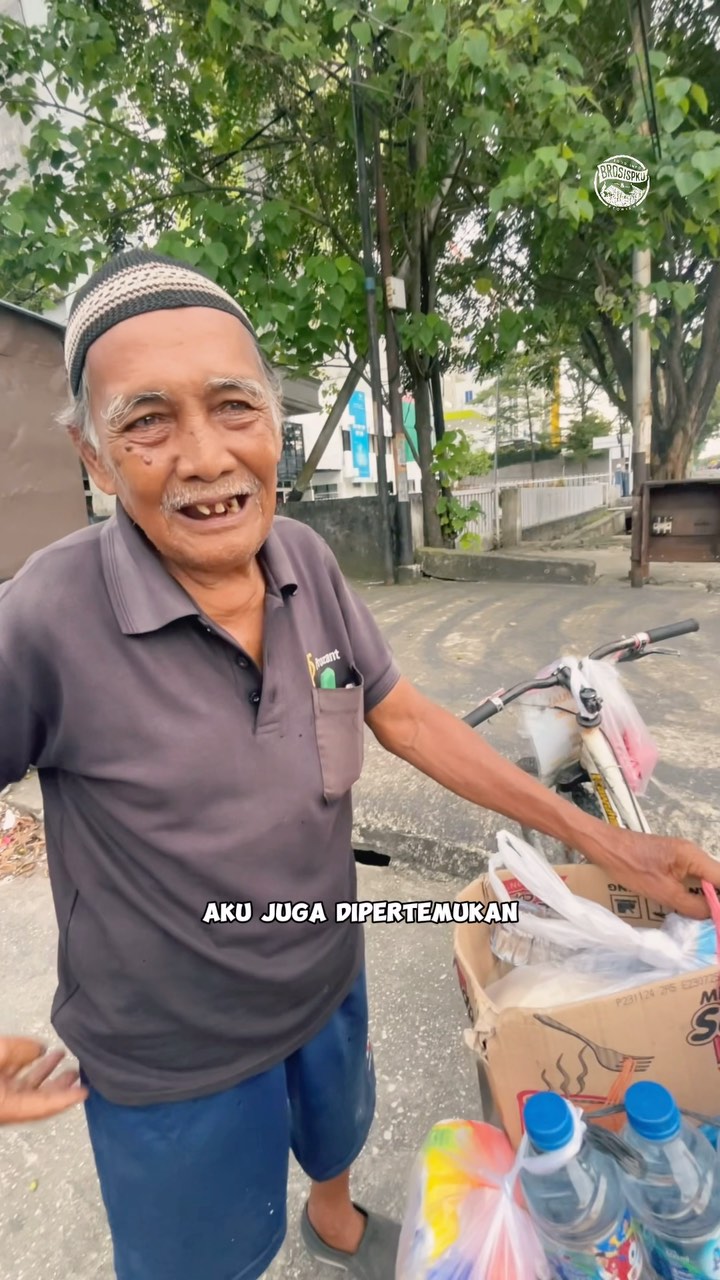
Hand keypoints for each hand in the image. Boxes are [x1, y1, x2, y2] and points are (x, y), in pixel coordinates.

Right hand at [0, 1036, 87, 1124]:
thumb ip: (21, 1051)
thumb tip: (39, 1049)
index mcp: (7, 1107)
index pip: (44, 1106)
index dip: (66, 1099)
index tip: (84, 1092)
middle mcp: (4, 1105)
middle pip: (38, 1098)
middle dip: (60, 1085)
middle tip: (78, 1073)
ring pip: (26, 1085)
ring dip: (45, 1070)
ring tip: (60, 1055)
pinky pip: (13, 1076)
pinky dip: (27, 1065)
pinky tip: (35, 1053)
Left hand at [591, 830, 719, 919]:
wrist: (603, 846)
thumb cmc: (630, 867)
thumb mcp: (663, 891)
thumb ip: (691, 904)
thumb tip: (711, 914)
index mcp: (694, 856)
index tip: (718, 919)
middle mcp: (692, 853)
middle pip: (715, 879)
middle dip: (715, 901)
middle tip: (711, 922)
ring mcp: (681, 855)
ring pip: (703, 880)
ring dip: (705, 898)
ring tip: (703, 919)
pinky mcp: (669, 860)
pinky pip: (689, 878)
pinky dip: (692, 892)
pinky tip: (687, 908)